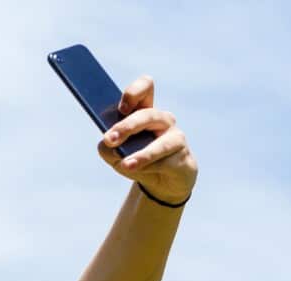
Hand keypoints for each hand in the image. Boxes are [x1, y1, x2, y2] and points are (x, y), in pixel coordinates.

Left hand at [98, 75, 197, 204]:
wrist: (160, 183)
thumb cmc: (136, 161)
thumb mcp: (114, 154)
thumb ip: (107, 148)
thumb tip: (109, 145)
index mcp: (143, 111)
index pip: (145, 88)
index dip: (134, 93)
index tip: (120, 108)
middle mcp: (161, 120)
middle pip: (148, 114)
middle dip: (128, 126)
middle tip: (110, 139)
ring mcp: (175, 137)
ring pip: (161, 142)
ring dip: (142, 154)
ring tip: (125, 164)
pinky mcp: (183, 157)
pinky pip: (165, 162)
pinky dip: (150, 167)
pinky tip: (140, 171)